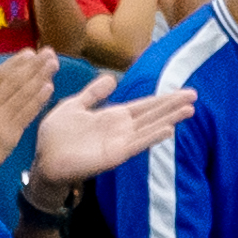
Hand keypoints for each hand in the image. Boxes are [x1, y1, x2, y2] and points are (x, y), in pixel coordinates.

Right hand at [0, 51, 55, 188]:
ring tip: (54, 65)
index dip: (15, 63)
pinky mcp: (9, 136)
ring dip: (40, 77)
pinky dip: (38, 100)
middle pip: (14, 81)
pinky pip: (26, 114)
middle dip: (33, 66)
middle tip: (49, 53)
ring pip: (23, 94)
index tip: (29, 52)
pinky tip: (49, 88)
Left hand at [32, 70, 196, 181]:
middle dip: (172, 105)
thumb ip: (93, 94)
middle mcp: (120, 129)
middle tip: (194, 95)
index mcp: (112, 116)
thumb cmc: (55, 136)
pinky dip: (152, 137)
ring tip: (189, 110)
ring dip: (169, 119)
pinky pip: (137, 144)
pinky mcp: (114, 155)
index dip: (162, 98)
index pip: (143, 105)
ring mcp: (119, 142)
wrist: (43, 160)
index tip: (183, 92)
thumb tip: (110, 78)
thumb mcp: (74, 106)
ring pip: (150, 128)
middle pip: (152, 114)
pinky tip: (169, 130)